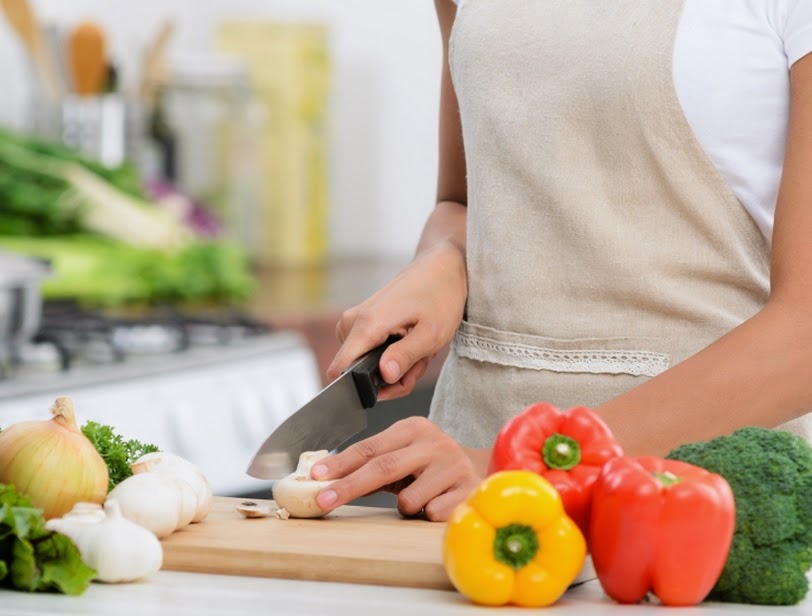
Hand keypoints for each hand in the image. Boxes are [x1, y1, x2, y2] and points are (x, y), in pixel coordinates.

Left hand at [310, 416, 488, 520]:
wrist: (480, 471)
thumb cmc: (430, 468)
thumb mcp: (404, 457)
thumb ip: (373, 464)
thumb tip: (327, 480)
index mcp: (413, 429)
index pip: (369, 447)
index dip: (340, 463)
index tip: (315, 476)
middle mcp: (433, 442)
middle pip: (382, 467)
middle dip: (348, 486)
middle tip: (324, 501)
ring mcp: (452, 465)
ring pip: (408, 499)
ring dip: (405, 506)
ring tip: (419, 498)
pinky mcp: (468, 490)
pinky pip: (430, 513)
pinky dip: (427, 515)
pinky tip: (440, 503)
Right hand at [327, 242, 466, 400]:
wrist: (440, 267)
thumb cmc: (440, 296)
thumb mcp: (432, 333)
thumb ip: (405, 356)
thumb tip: (384, 376)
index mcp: (366, 325)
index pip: (339, 371)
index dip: (364, 388)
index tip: (394, 383)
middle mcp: (352, 322)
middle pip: (359, 373)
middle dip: (393, 377)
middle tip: (420, 361)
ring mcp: (355, 322)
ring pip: (368, 365)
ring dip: (398, 366)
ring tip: (420, 347)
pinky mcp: (361, 323)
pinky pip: (371, 353)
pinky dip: (395, 356)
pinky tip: (412, 342)